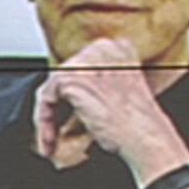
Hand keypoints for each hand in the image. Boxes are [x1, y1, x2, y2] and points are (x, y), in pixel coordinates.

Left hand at [33, 37, 188, 184]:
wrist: (144, 137)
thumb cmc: (136, 125)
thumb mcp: (119, 93)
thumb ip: (97, 83)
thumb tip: (71, 95)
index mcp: (117, 47)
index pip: (80, 68)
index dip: (69, 98)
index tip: (66, 120)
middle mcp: (102, 47)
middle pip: (63, 77)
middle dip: (55, 109)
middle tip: (54, 134)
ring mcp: (86, 60)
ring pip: (52, 89)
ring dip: (48, 119)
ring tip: (51, 142)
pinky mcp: (71, 76)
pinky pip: (45, 98)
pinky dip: (44, 122)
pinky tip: (51, 140)